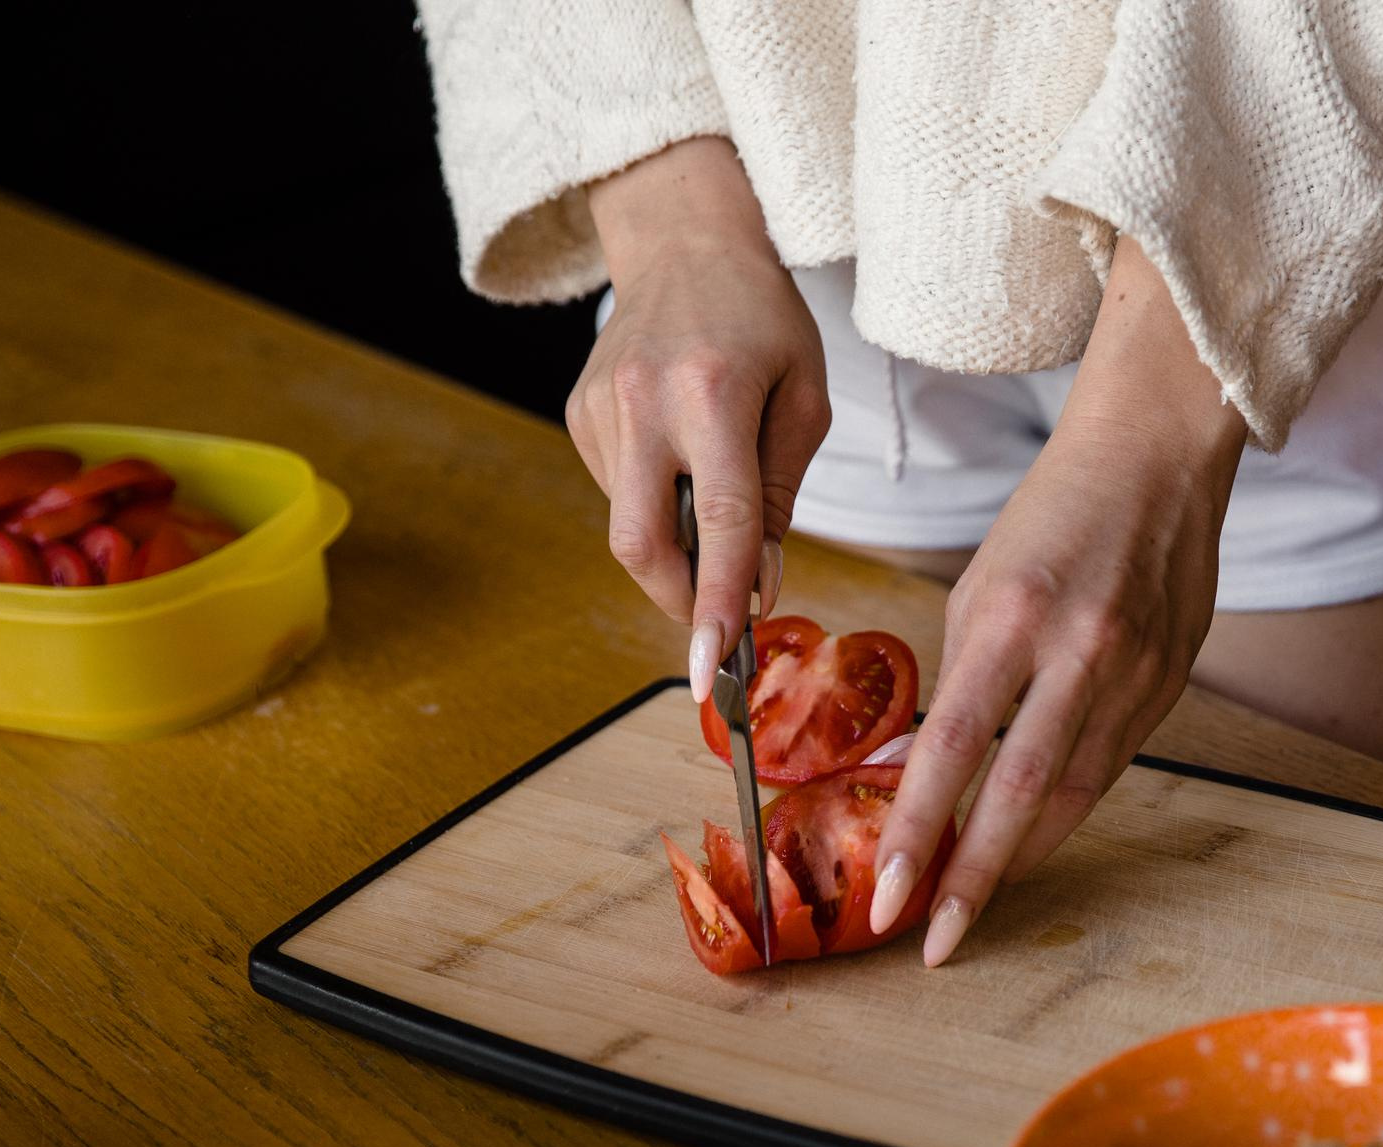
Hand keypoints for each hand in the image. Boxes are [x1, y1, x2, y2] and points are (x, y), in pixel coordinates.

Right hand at [566, 137, 829, 698]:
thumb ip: (781, 495)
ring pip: (626, 528)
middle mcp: (644, 401)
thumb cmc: (762, 320)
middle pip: (639, 545)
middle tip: (716, 620)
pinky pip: (615, 494)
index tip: (716, 669)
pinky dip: (653, 505)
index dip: (718, 604)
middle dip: (679, 601)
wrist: (685, 240)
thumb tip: (757, 585)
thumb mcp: (804, 398)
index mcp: (712, 394)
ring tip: (710, 496)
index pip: (719, 524)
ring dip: (674, 547)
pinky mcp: (577, 412)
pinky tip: (679, 459)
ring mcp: (599, 407)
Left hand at [870, 240, 1248, 966]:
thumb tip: (924, 770)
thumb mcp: (977, 588)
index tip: (888, 899)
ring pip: (1073, 794)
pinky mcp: (1172, 683)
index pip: (953, 749)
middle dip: (973, 880)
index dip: (918, 833)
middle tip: (936, 942)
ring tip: (973, 900)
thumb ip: (956, 681)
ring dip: (1020, 856)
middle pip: (1021, 795)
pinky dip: (1065, 806)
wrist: (1157, 458)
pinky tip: (1032, 832)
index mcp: (1011, 618)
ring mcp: (1136, 674)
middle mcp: (1080, 653)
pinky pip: (1111, 765)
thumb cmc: (1049, 515)